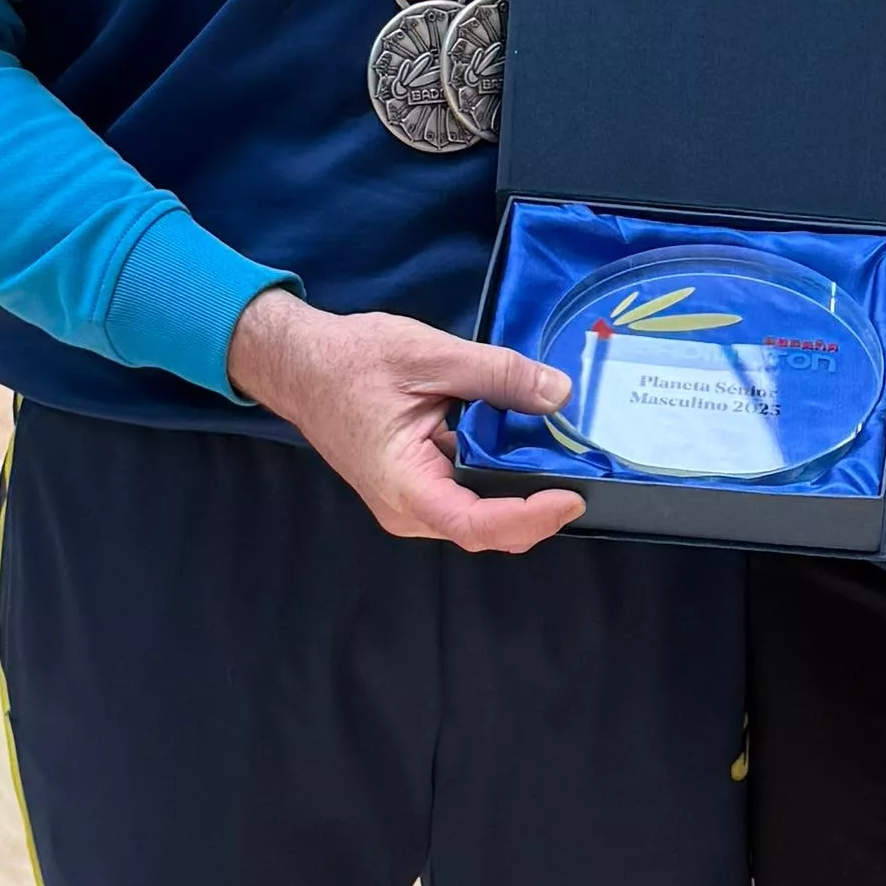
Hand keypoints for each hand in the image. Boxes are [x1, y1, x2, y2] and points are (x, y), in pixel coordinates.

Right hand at [225, 287, 581, 551]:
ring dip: (524, 493)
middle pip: (488, 529)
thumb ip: (498, 375)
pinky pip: (471, 495)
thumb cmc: (351, 361)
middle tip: (584, 471)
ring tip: (565, 459)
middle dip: (538, 509)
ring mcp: (414, 504)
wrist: (301, 364)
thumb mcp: (431, 356)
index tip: (570, 497)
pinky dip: (503, 478)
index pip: (476, 524)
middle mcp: (410, 510)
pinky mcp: (421, 488)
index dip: (529, 518)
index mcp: (405, 486)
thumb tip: (559, 393)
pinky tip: (529, 448)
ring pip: (484, 516)